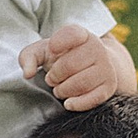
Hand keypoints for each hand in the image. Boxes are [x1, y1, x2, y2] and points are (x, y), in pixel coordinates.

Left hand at [19, 24, 136, 110]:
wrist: (91, 68)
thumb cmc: (61, 58)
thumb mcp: (42, 53)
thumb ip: (28, 58)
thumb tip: (27, 74)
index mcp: (81, 35)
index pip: (72, 34)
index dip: (59, 42)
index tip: (52, 50)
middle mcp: (97, 48)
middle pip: (69, 65)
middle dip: (54, 76)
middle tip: (52, 79)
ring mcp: (106, 67)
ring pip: (80, 83)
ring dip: (63, 90)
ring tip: (60, 89)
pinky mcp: (109, 86)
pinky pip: (93, 99)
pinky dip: (76, 104)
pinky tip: (68, 102)